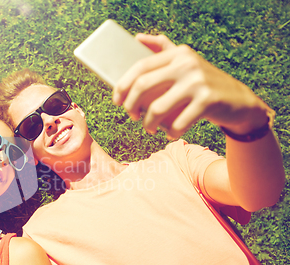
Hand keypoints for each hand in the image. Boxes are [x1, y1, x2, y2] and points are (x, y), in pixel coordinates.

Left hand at [113, 34, 269, 138]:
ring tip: (151, 129)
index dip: (122, 85)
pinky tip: (171, 134)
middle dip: (131, 106)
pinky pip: (177, 123)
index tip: (117, 100)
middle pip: (142, 86)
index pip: (140, 67)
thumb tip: (137, 38)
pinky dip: (171, 133)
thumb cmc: (203, 84)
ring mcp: (198, 82)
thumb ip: (163, 49)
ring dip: (148, 124)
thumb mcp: (186, 62)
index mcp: (178, 53)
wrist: (240, 102)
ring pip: (156, 109)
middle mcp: (187, 64)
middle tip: (132, 116)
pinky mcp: (207, 101)